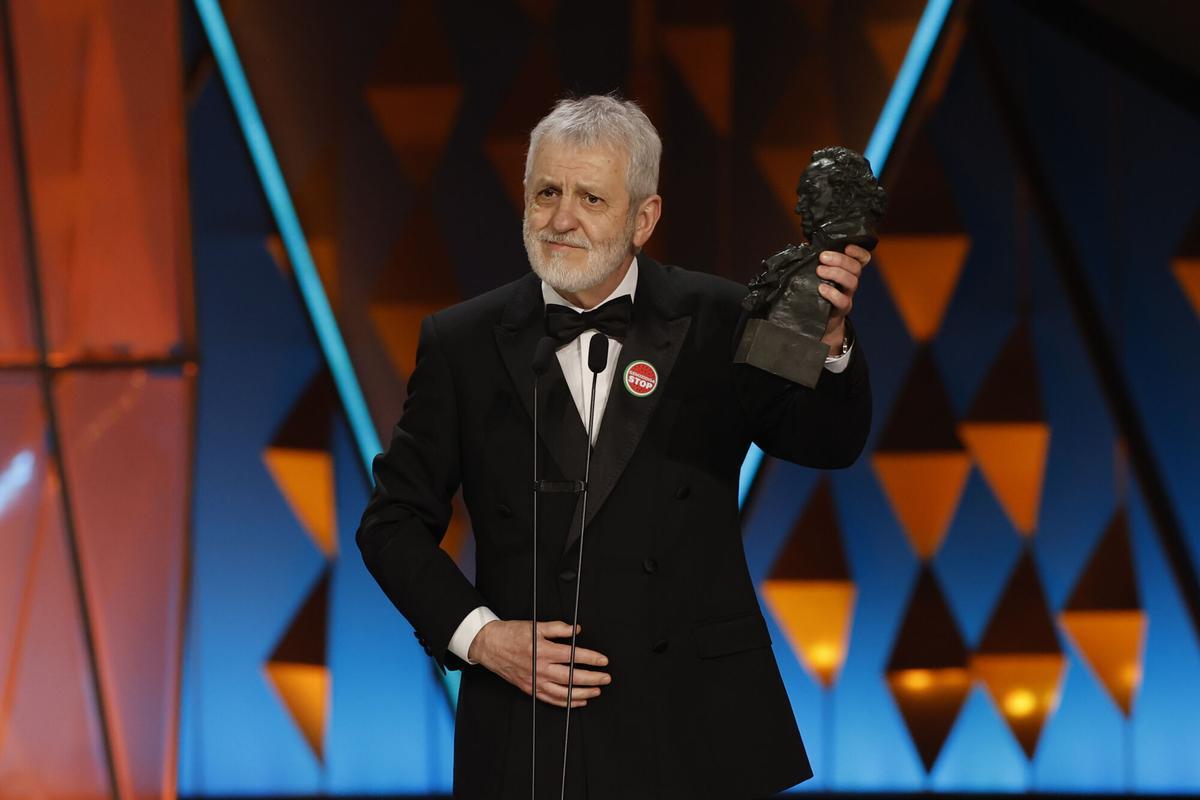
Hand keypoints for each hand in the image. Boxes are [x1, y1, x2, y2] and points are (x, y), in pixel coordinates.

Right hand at [468, 619, 610, 707]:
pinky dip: (565, 702)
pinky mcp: (530, 689)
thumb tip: (576, 630)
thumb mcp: (536, 625)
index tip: (603, 661)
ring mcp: (535, 681)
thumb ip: (558, 628)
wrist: (490, 645)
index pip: (573, 656)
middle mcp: (540, 669)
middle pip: (572, 676)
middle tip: (606, 678)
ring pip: (563, 692)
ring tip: (596, 691)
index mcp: (543, 651)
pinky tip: (577, 701)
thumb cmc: (511, 634)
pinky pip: (550, 699)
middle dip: (592, 678)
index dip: (591, 658)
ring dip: (582, 693)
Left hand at [817, 244, 870, 347]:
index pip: (862, 259)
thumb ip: (817, 261)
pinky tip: (821, 289)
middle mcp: (851, 282)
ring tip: (819, 271)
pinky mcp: (842, 309)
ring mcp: (848, 295)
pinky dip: (832, 293)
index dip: (858, 252)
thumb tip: (805, 245)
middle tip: (823, 257)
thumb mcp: (818, 274)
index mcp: (847, 271)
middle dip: (840, 259)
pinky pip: (843, 301)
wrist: (819, 320)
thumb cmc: (817, 292)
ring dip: (835, 273)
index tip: (847, 247)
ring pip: (852, 281)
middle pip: (856, 267)